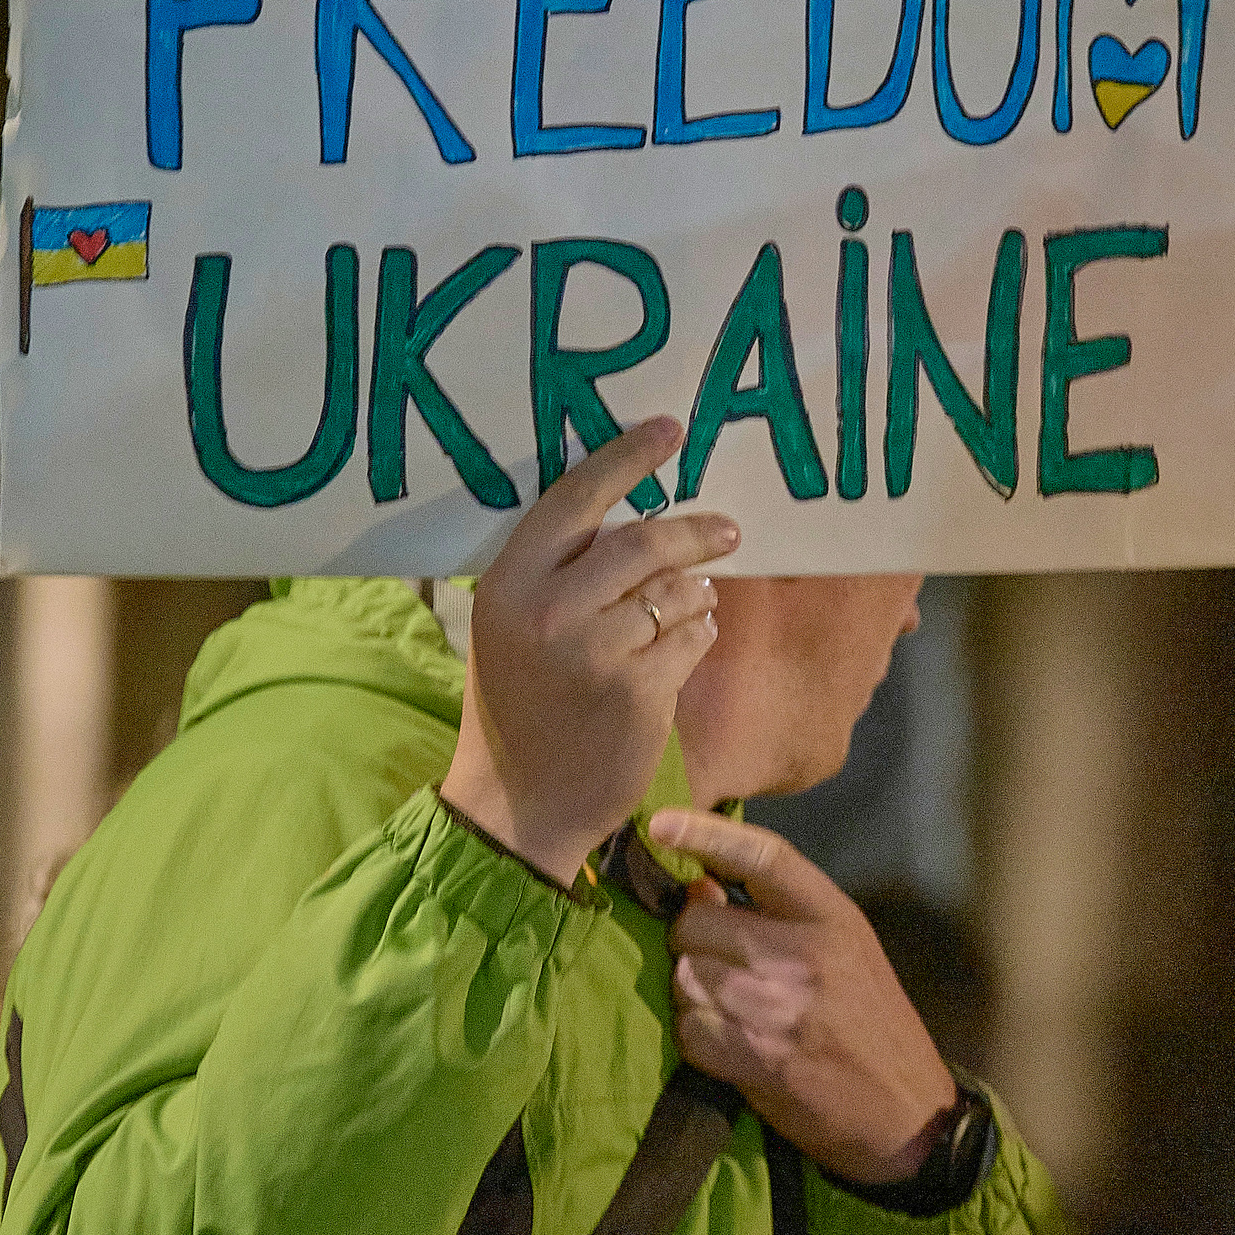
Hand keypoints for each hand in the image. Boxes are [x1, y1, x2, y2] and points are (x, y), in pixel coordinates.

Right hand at [440, 418, 739, 885]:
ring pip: (674, 591)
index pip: (573, 499)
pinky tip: (690, 641)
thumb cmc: (516, 708)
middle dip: (694, 530)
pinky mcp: (638, 692)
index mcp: (507, 584)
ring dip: (696, 591)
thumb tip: (627, 517)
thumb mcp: (509, 629)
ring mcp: (595, 652)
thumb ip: (554, 574)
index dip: (626, 458)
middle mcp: (548, 610)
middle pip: (642, 540)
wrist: (518, 805)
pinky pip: (691, 640)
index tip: (669, 430)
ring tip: (696, 599)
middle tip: (728, 529)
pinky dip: (699, 634)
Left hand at [651, 808, 956, 1183]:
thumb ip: (778, 915)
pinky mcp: (756, 1060)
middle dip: (689, 939)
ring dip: (690, 991)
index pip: (763, 855)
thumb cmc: (870, 1022)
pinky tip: (723, 1042)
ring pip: (685, 976)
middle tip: (711, 960)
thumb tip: (697, 884)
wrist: (907, 1114)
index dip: (705, 833)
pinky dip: (695, 1036)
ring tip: (723, 1006)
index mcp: (833, 917)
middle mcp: (805, 954)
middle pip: (697, 921)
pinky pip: (688, 1030)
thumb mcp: (844, 950)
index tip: (658, 821)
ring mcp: (778, 1008)